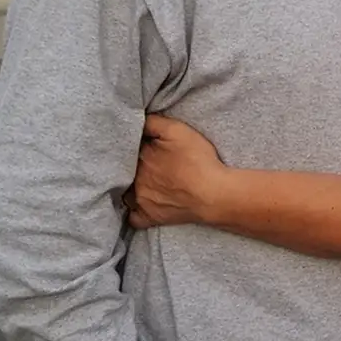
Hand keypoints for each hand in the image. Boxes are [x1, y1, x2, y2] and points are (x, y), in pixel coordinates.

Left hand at [126, 114, 227, 229]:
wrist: (215, 194)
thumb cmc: (199, 161)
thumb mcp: (177, 130)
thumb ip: (153, 122)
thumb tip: (138, 121)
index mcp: (140, 156)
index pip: (129, 148)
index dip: (137, 146)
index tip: (146, 145)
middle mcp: (136, 178)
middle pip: (127, 169)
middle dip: (132, 165)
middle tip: (148, 163)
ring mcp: (141, 200)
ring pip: (125, 192)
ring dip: (128, 187)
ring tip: (142, 182)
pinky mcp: (150, 217)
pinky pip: (133, 218)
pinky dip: (133, 213)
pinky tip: (140, 206)